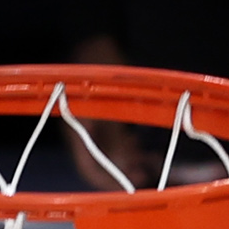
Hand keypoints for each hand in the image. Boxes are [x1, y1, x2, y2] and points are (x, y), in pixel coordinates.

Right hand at [63, 32, 155, 191]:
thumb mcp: (105, 95)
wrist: (93, 40)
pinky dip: (132, 149)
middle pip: (103, 165)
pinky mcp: (108, 119)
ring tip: (151, 164)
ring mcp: (96, 128)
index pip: (90, 168)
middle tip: (146, 176)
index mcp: (77, 132)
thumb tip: (123, 158)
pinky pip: (119, 142)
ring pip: (113, 156)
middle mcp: (85, 135)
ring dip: (131, 163)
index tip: (129, 188)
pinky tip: (147, 152)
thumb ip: (111, 126)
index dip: (108, 182)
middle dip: (124, 174)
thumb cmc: (96, 64)